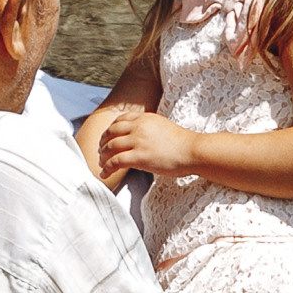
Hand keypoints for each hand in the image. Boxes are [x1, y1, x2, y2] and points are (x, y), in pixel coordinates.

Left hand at [79, 101, 199, 185]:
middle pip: (111, 132)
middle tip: (100, 151)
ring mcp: (138, 141)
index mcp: (144, 118)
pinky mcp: (139, 157)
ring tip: (101, 164)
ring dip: (102, 156)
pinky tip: (104, 173)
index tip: (106, 138)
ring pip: (110, 147)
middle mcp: (138, 127)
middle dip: (102, 142)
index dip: (109, 130)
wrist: (193, 151)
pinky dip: (107, 167)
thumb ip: (148, 128)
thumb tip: (140, 138)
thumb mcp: (162, 127)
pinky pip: (116, 161)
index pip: (120, 120)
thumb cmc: (183, 143)